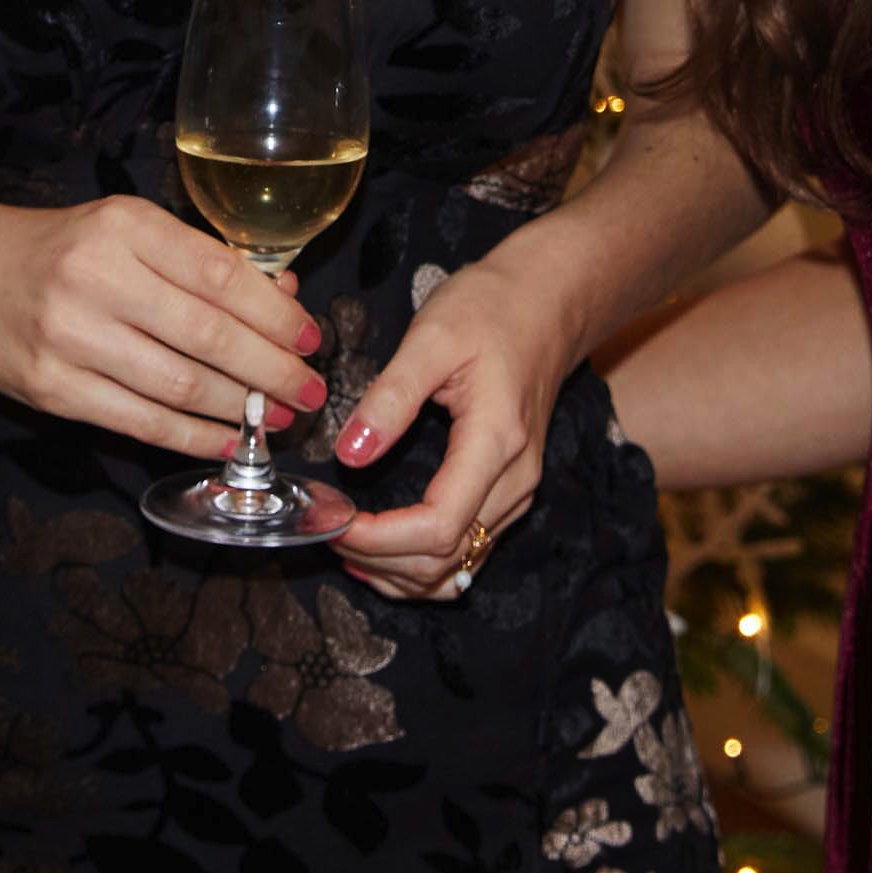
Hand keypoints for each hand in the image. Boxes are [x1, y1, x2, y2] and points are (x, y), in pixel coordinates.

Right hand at [0, 195, 326, 462]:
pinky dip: (193, 436)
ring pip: (178, 384)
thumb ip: (201, 261)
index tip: (310, 338)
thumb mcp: (129, 232)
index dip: (274, 315)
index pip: (219, 275)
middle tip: (310, 390)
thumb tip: (283, 300)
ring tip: (276, 417)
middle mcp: (95, 278)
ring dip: (239, 408)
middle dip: (270, 370)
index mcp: (124, 226)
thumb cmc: (63, 251)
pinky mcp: (52, 388)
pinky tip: (227, 439)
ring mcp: (69, 337)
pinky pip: (140, 421)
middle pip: (206, 335)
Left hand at [329, 260, 577, 603]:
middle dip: (379, 559)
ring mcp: (518, 491)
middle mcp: (516, 480)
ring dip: (399, 572)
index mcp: (497, 443)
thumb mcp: (431, 336)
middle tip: (324, 532)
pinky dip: (422, 562)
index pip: (439, 526)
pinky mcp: (510, 490)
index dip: (380, 539)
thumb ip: (390, 398)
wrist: (547, 301)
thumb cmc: (491, 308)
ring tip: (345, 546)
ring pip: (459, 566)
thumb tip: (350, 455)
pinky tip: (382, 549)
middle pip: (448, 558)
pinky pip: (468, 550)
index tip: (334, 521)